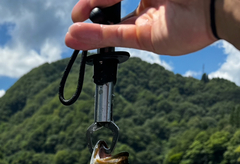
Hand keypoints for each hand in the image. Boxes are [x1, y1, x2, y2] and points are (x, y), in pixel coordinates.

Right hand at [65, 0, 218, 55]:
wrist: (213, 1)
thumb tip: (93, 7)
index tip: (81, 6)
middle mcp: (147, 3)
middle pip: (111, 9)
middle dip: (91, 12)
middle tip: (76, 17)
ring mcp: (147, 22)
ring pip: (112, 27)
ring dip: (90, 31)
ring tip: (72, 34)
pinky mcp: (148, 38)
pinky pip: (117, 35)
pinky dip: (98, 36)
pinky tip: (79, 36)